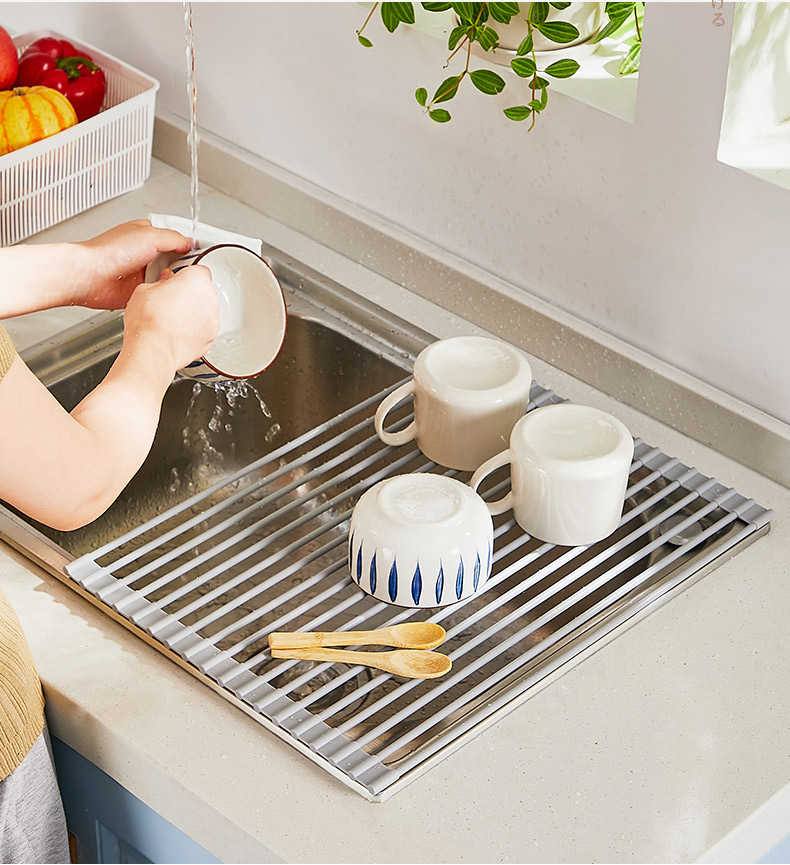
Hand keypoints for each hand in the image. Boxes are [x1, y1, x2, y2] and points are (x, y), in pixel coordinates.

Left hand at [75, 219, 192, 309]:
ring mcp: (141, 273)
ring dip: (172, 281)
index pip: (174, 239)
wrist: (90, 276)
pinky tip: (167, 294)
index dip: (187, 246)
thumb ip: (174, 238)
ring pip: (167, 278)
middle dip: (182, 266)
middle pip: (173, 260)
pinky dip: (163, 295)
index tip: (201, 253)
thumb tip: (189, 243)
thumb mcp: (150, 236)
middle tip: (192, 270)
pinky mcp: (138, 291)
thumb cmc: (108, 251)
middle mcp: (144, 254)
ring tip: (180, 282)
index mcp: (145, 236)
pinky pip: (158, 293)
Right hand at [123, 264, 218, 371]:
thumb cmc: (149, 320)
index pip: (198, 270)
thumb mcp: (145, 290)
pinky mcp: (210, 338)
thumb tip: (163, 282)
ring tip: (171, 320)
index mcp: (196, 279)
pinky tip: (177, 332)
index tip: (176, 281)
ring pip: (205, 311)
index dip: (185, 276)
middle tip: (169, 302)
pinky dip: (195, 331)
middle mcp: (209, 298)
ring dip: (193, 313)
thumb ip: (160, 282)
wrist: (153, 348)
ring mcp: (212, 319)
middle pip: (202, 291)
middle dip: (189, 295)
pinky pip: (204, 329)